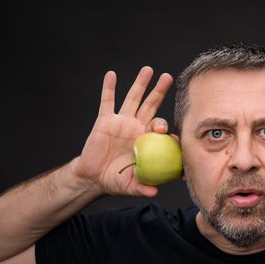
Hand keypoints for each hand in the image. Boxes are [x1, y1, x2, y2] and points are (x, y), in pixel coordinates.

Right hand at [72, 67, 172, 196]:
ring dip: (140, 84)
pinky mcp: (105, 120)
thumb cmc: (116, 180)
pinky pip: (107, 101)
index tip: (170, 131)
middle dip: (160, 92)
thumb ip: (142, 187)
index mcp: (147, 140)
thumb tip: (155, 193)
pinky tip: (111, 75)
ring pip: (133, 99)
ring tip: (148, 69)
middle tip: (168, 78)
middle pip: (151, 105)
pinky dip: (108, 88)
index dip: (168, 128)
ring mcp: (122, 121)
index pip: (162, 130)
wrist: (94, 177)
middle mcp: (137, 127)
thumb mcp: (130, 186)